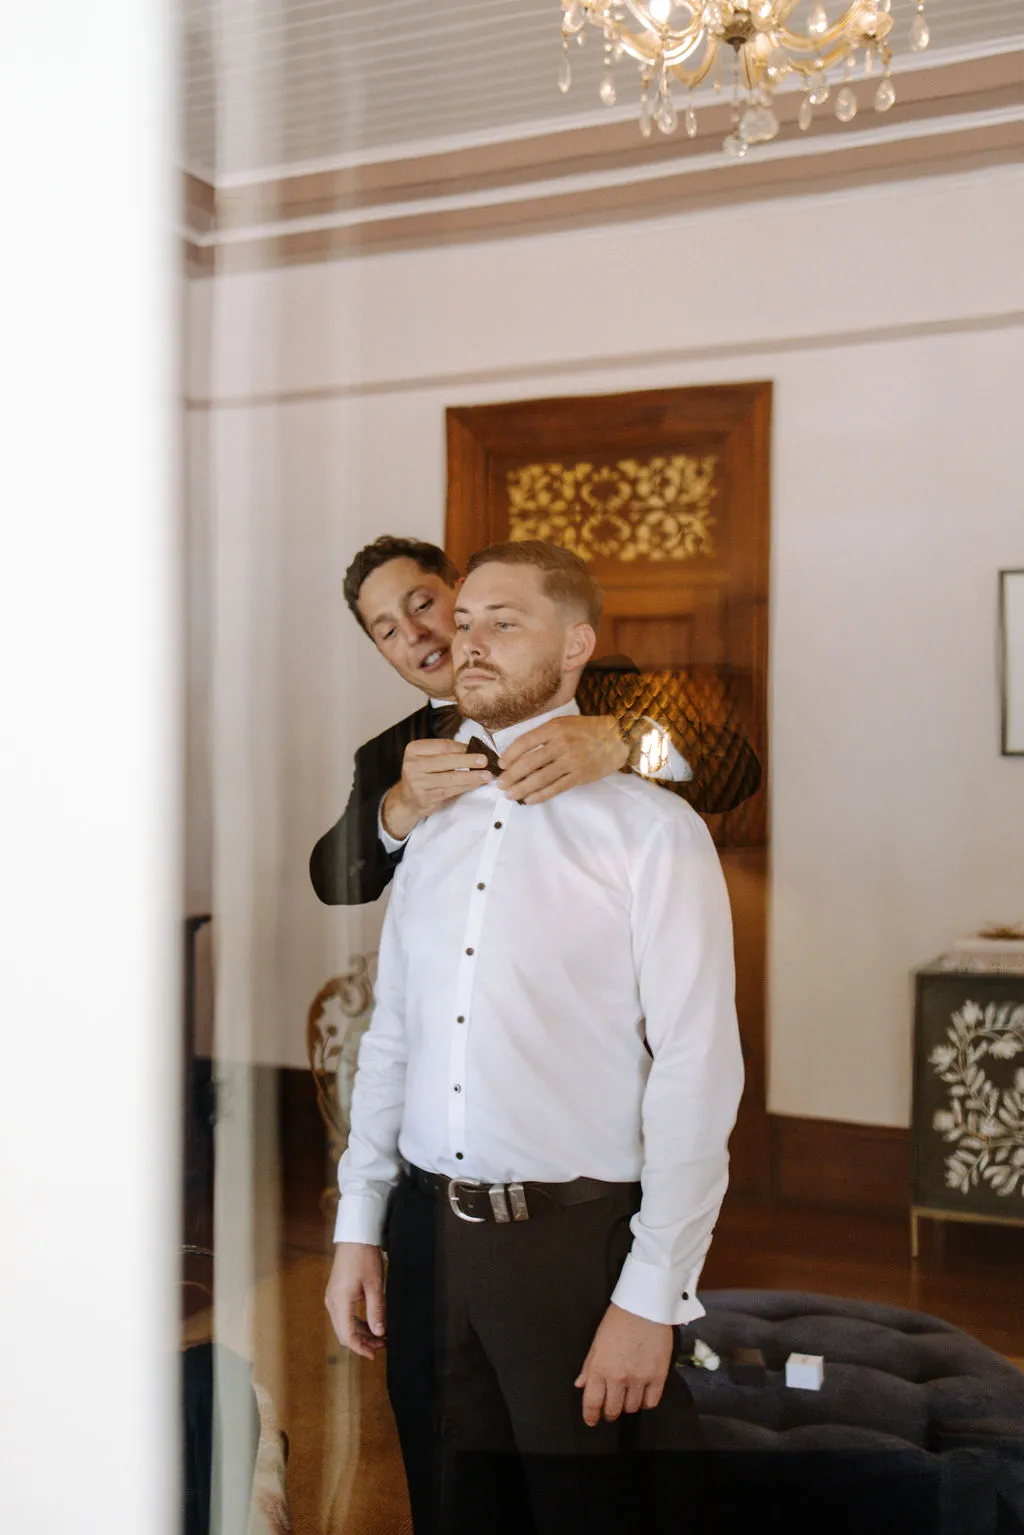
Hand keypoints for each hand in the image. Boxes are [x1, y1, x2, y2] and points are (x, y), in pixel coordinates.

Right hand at [325, 1242, 386, 1360]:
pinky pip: (344, 1315)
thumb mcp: (375, 1285)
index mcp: (340, 1301)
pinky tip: (370, 1324)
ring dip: (360, 1333)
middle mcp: (332, 1302)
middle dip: (362, 1342)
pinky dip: (356, 1323)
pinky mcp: (336, 1292)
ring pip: (344, 1325)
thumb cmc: (365, 1257)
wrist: (356, 1236)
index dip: (361, 1348)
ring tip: (380, 1336)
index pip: (347, 1335)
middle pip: (344, 1333)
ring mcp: (333, 1297)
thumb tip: (378, 1333)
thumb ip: (376, 1311)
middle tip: (381, 1346)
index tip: (375, 1354)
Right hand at [381, 739, 494, 839]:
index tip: (478, 748)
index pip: (442, 745)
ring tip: (486, 775)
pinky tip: (476, 783)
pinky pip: (451, 790)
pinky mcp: (425, 797)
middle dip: (468, 760)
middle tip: (485, 760)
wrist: (407, 799)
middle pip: (446, 760)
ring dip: (471, 776)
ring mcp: (418, 782)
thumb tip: (474, 749)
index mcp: (413, 749)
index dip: (462, 747)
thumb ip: (445, 753)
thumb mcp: (427, 759)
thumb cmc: (422, 775)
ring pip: (450, 777)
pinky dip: (466, 786)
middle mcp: (413, 765)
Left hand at [497, 715, 627, 804]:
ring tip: (510, 795)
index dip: (510, 755)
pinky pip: (556, 788)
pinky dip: (540, 796)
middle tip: (500, 784)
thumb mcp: (564, 723)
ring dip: (522, 789)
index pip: (525, 742)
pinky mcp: (580, 776)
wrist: (617, 738)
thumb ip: (543, 735)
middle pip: (529, 763)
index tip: (501, 764)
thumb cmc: (586, 730)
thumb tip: (519, 753)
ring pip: (540, 778)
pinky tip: (529, 800)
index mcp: (554, 728)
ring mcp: (571, 761)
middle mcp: (561, 744)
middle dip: (511, 776)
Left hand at [574, 1303, 673, 1426]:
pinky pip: (651, 1402)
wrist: (644, 1307)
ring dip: (627, 1405)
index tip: (592, 1420)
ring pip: (632, 1408)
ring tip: (627, 1396)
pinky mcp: (658, 1376)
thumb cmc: (619, 1320)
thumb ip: (588, 1366)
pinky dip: (646, 1402)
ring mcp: (639, 1378)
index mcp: (599, 1368)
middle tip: (610, 1408)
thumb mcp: (597, 1342)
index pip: (592, 1403)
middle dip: (609, 1412)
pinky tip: (642, 1394)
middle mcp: (618, 1377)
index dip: (590, 1416)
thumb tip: (581, 1384)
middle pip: (612, 1410)